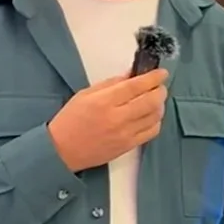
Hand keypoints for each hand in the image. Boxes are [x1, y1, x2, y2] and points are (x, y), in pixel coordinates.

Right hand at [48, 69, 168, 170]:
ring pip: (155, 116)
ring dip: (160, 105)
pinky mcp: (128, 146)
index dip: (153, 77)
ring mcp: (125, 134)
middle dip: (160, 90)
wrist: (62, 151)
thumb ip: (111, 83)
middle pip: (151, 101)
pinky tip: (151, 116)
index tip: (161, 73)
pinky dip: (156, 121)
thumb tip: (131, 76)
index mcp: (104, 101)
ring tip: (155, 100)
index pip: (136, 86)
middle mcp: (117, 117)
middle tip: (159, 86)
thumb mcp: (85, 94)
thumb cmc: (70, 120)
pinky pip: (151, 132)